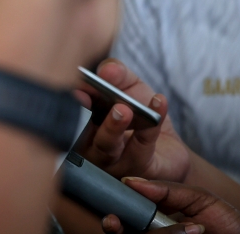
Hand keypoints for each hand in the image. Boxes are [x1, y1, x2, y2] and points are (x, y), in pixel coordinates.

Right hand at [74, 59, 191, 182]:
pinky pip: (142, 147)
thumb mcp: (129, 86)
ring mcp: (112, 162)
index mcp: (81, 124)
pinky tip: (159, 102)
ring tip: (124, 109)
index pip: (70, 113)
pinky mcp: (139, 170)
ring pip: (106, 147)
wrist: (170, 148)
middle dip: (82, 114)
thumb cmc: (140, 116)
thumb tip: (106, 70)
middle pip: (80, 135)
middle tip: (95, 102)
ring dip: (113, 127)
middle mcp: (90, 146)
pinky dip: (151, 123)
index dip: (71, 102)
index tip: (78, 90)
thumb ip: (117, 74)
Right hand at [101, 179, 239, 233]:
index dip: (115, 216)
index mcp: (158, 222)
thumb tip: (132, 182)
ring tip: (190, 230)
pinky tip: (191, 233)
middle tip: (115, 223)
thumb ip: (166, 190)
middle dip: (116, 229)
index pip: (126, 219)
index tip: (112, 212)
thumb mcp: (200, 199)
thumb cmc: (233, 225)